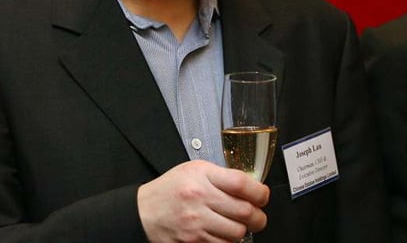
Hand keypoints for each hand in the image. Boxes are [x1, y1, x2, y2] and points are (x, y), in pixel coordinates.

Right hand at [137, 160, 269, 242]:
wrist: (143, 212)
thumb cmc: (169, 189)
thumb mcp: (193, 170)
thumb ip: (220, 176)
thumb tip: (250, 187)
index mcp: (201, 175)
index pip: (241, 184)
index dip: (260, 192)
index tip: (263, 196)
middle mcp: (199, 197)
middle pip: (245, 211)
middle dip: (258, 217)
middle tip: (257, 216)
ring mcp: (196, 222)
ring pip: (237, 232)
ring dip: (242, 230)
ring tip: (237, 224)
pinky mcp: (194, 241)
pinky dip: (228, 241)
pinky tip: (222, 233)